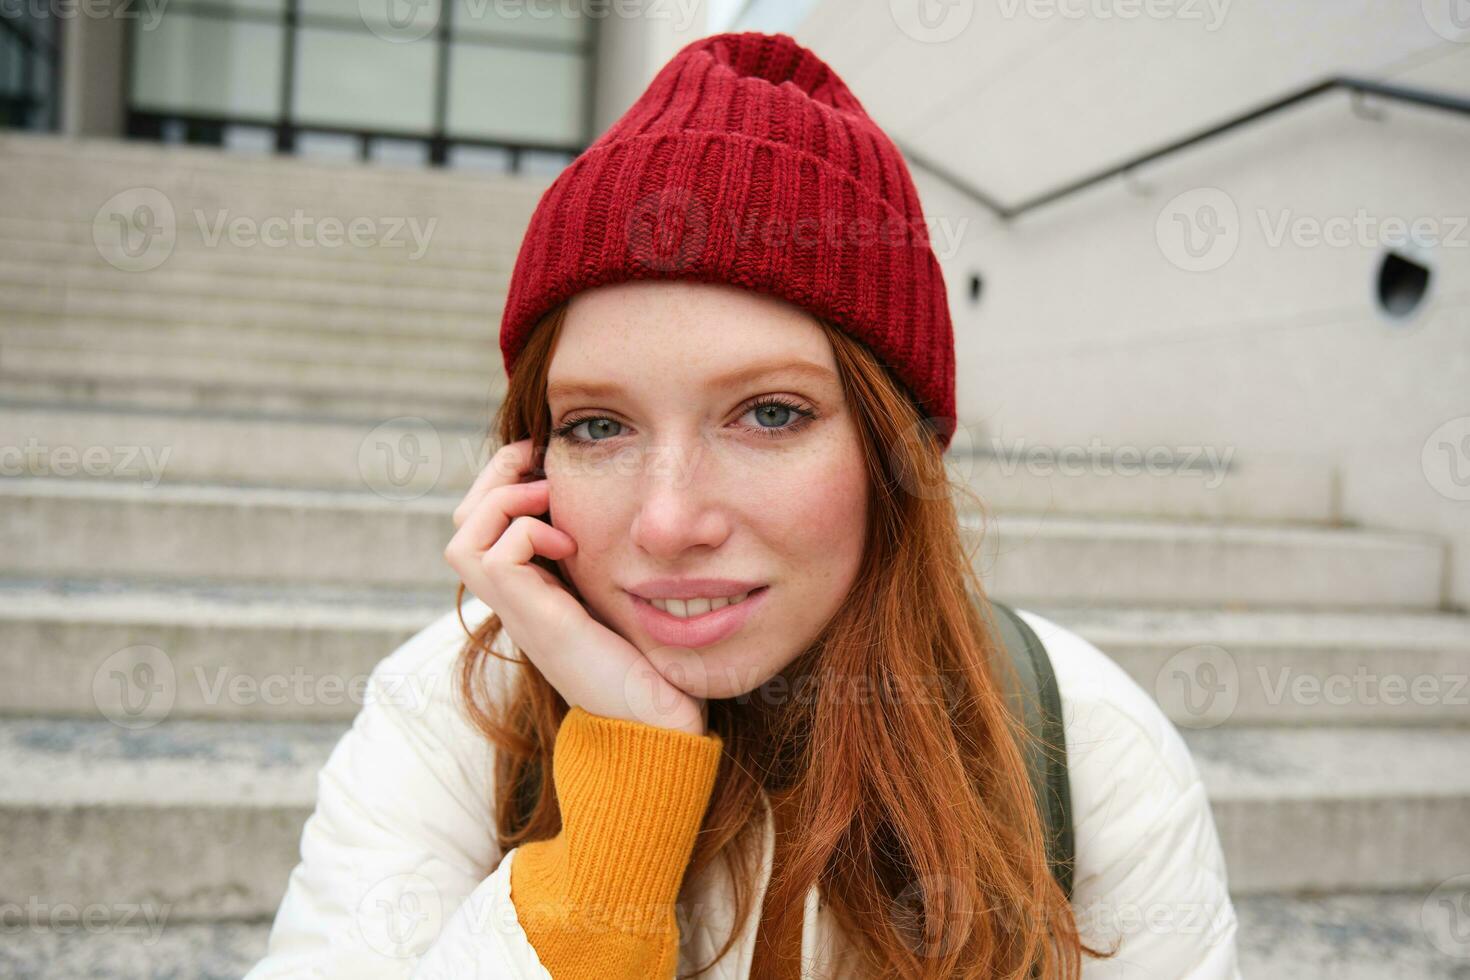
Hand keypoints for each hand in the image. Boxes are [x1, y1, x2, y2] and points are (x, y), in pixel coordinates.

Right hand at [444, 438, 708, 736]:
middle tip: (540, 460)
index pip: (482, 521)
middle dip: (496, 475)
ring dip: (504, 501)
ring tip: (549, 498)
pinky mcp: (532, 618)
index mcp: (529, 587)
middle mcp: (513, 598)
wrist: (653, 717)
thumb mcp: (617, 590)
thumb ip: (600, 555)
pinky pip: (498, 554)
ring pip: (462, 537)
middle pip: (462, 521)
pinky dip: (528, 532)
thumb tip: (615, 499)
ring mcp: (518, 610)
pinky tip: (568, 542)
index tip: (546, 457)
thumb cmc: (647, 659)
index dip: (504, 480)